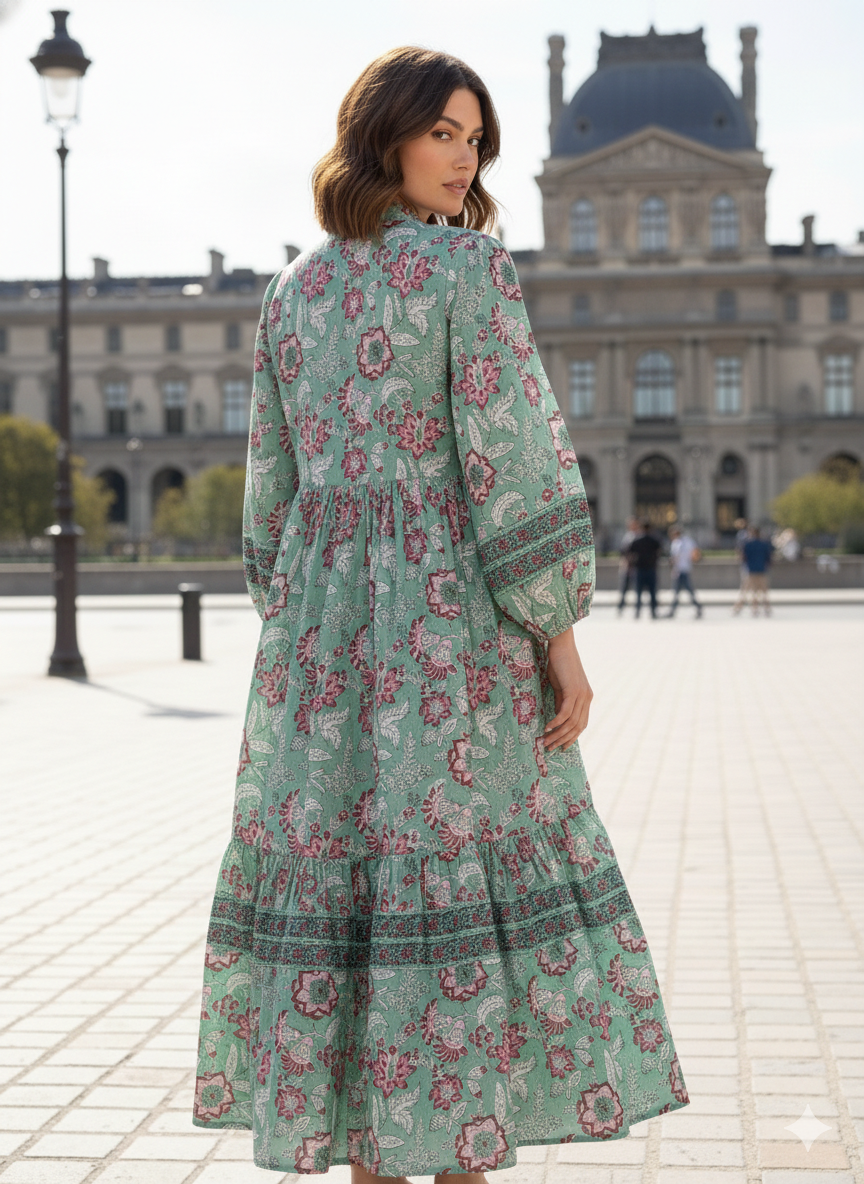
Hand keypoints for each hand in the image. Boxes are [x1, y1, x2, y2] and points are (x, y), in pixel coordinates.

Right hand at [543, 627, 592, 751]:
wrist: (560, 645)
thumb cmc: (558, 663)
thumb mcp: (560, 686)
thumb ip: (561, 701)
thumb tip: (557, 718)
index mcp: (586, 698)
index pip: (582, 724)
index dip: (572, 737)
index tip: (561, 747)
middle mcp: (587, 698)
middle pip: (577, 727)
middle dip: (563, 740)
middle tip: (549, 747)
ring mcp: (582, 695)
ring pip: (571, 723)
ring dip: (558, 734)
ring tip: (545, 741)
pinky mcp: (573, 691)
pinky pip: (565, 713)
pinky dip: (556, 722)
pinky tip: (547, 727)